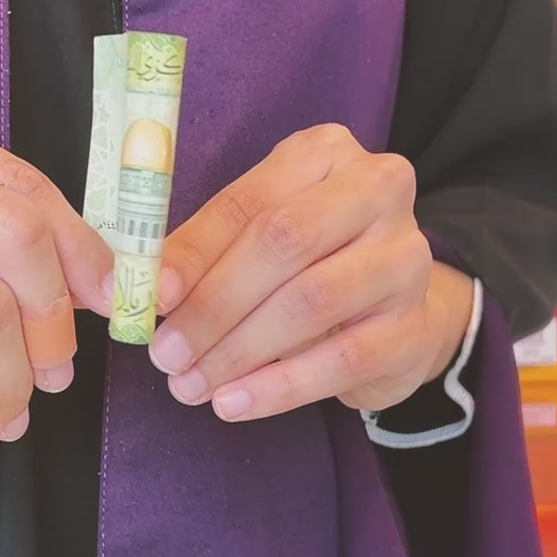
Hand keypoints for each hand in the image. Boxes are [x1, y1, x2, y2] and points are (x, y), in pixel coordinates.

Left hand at [148, 123, 473, 421]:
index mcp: (326, 154)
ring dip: (239, 351)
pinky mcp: (412, 325)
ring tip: (191, 384)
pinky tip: (234, 403)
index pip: (250, 202)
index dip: (195, 251)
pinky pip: (340, 360)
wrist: (393, 307)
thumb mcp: (260, 233)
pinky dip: (279, 387)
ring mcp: (404, 258)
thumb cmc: (311, 259)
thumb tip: (144, 287)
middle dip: (215, 305)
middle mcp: (377, 191)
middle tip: (167, 353)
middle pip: (285, 243)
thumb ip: (207, 250)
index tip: (153, 296)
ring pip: (311, 302)